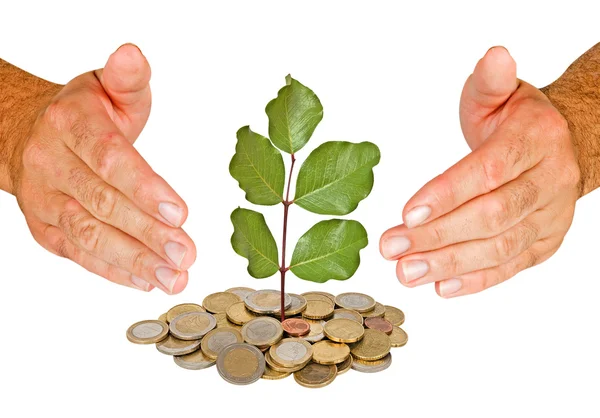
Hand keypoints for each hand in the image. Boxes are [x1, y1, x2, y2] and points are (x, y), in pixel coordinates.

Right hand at [11, 44, 195, 292]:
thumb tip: (132, 53)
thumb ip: (128, 79)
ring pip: (89, 235)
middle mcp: (51, 164)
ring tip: (173, 277)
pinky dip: (113, 270)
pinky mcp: (46, 229)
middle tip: (186, 254)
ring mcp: (44, 200)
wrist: (29, 136)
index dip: (143, 187)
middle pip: (101, 203)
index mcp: (70, 125)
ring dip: (134, 261)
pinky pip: (79, 254)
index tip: (180, 213)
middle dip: (147, 233)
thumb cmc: (83, 115)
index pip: (108, 158)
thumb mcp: (108, 90)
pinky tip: (146, 281)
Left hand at [380, 46, 579, 297]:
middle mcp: (549, 181)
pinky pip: (511, 267)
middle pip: (493, 215)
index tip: (406, 214)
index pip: (489, 171)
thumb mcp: (499, 95)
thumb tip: (494, 56)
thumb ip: (490, 81)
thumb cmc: (516, 121)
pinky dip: (476, 280)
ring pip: (500, 247)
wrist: (560, 146)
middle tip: (393, 248)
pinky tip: (440, 287)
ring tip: (406, 272)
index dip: (447, 194)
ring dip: (450, 264)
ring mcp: (550, 217)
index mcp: (535, 140)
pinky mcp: (545, 243)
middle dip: (438, 236)